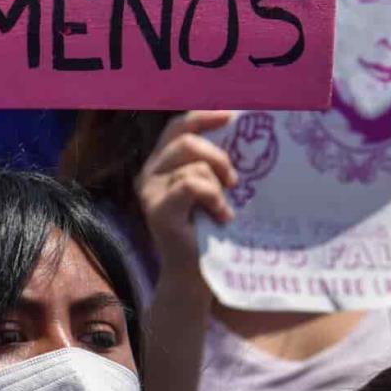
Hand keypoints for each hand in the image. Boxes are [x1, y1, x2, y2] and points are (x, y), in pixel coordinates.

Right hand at [136, 110, 237, 271]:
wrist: (196, 274)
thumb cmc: (209, 229)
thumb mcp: (212, 187)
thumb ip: (213, 163)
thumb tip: (241, 132)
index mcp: (161, 162)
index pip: (179, 126)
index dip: (204, 116)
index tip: (231, 117)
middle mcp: (149, 172)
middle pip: (186, 139)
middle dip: (218, 156)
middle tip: (234, 181)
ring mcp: (149, 190)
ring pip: (194, 164)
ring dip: (219, 187)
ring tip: (223, 210)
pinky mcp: (157, 209)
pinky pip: (192, 185)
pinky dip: (214, 198)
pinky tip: (220, 217)